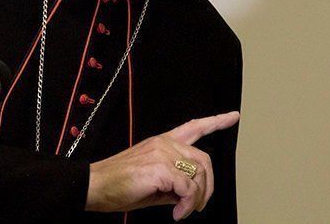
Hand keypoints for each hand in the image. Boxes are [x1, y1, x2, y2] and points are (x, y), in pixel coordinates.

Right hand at [85, 111, 239, 220]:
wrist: (95, 185)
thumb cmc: (119, 184)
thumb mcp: (154, 182)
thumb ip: (174, 182)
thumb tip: (190, 195)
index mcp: (163, 142)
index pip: (194, 127)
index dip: (216, 122)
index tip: (233, 116)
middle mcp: (165, 143)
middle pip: (204, 160)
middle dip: (208, 186)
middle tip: (198, 206)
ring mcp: (163, 153)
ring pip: (198, 175)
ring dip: (196, 199)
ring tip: (182, 211)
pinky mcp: (160, 168)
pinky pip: (187, 189)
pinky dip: (186, 205)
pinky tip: (176, 213)